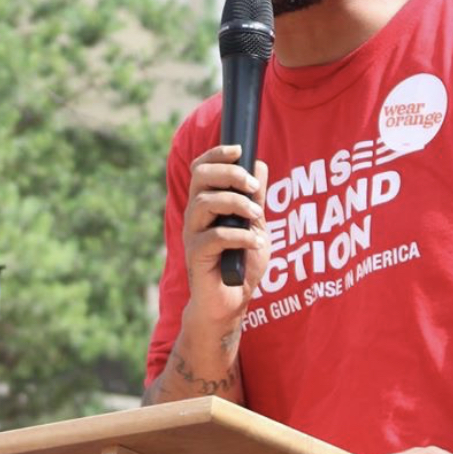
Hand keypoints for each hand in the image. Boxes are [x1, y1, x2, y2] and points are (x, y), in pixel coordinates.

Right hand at [180, 145, 269, 326]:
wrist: (231, 303)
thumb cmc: (241, 264)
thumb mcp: (255, 225)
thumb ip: (255, 198)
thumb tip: (259, 164)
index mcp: (206, 203)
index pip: (201, 168)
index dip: (216, 154)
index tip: (239, 150)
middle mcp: (195, 215)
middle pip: (199, 177)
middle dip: (229, 175)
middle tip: (254, 187)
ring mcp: (193, 235)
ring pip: (205, 203)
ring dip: (236, 204)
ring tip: (257, 216)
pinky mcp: (196, 256)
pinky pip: (214, 236)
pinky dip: (239, 236)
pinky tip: (255, 243)